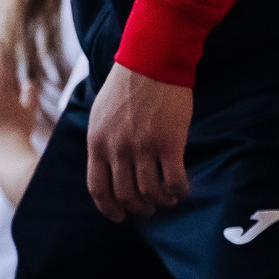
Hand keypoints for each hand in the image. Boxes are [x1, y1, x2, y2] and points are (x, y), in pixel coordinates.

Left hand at [85, 63, 191, 220]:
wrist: (151, 62)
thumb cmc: (126, 86)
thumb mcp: (100, 115)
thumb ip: (102, 142)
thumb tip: (108, 168)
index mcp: (97, 142)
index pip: (98, 188)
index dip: (110, 209)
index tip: (120, 217)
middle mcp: (117, 149)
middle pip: (126, 195)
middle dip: (140, 208)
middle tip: (150, 207)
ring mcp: (143, 147)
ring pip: (151, 192)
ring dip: (161, 201)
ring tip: (169, 199)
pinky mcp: (169, 143)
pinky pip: (174, 181)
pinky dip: (179, 191)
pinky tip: (182, 188)